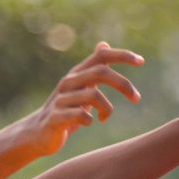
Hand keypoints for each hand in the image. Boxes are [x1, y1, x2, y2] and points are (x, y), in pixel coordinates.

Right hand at [20, 41, 143, 155]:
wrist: (38, 134)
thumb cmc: (65, 110)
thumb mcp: (80, 87)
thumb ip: (93, 68)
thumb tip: (104, 44)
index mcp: (77, 74)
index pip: (101, 56)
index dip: (122, 55)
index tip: (141, 61)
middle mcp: (68, 82)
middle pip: (101, 72)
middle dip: (123, 84)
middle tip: (136, 98)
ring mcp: (61, 99)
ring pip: (93, 96)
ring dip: (107, 108)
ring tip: (105, 117)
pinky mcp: (56, 117)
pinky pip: (80, 115)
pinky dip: (89, 119)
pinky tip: (90, 122)